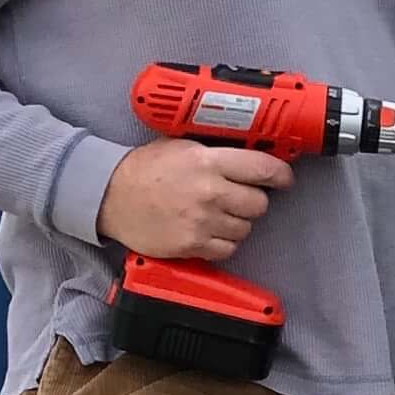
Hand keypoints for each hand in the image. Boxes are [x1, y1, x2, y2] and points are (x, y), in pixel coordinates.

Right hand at [97, 143, 292, 260]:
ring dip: (237, 222)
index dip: (281, 175)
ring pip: (246, 228)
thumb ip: (217, 152)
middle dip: (252, 199)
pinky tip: (208, 230)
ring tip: (216, 212)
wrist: (110, 196)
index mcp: (207, 161)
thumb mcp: (182, 146)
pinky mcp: (193, 245)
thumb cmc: (145, 169)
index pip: (262, 169)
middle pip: (259, 203)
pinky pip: (228, 248)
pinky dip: (224, 242)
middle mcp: (209, 191)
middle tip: (237, 195)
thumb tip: (252, 153)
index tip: (284, 178)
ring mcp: (202, 221)